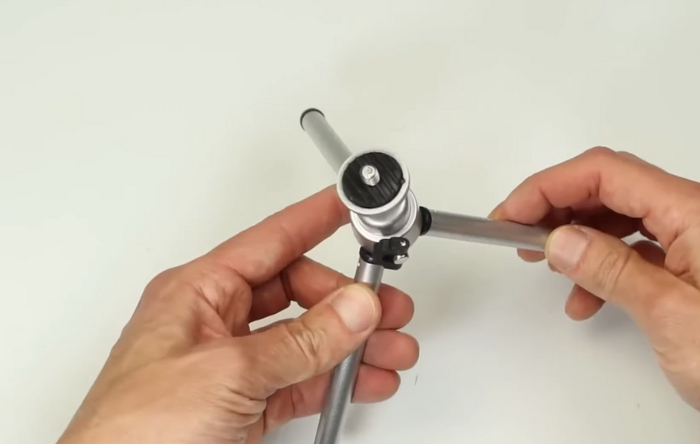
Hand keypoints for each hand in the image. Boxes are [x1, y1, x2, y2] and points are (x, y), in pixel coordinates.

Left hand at [57, 187, 418, 443]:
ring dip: (351, 344)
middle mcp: (214, 322)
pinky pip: (299, 380)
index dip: (314, 219)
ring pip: (304, 340)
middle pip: (296, 294)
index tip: (351, 204)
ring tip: (391, 349)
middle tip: (385, 306)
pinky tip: (363, 380)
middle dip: (346, 301)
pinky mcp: (241, 403)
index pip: (271, 242)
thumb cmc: (135, 430)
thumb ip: (299, 341)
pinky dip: (334, 381)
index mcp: (198, 293)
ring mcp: (230, 365)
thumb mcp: (228, 372)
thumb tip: (353, 307)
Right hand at [491, 147, 699, 408]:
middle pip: (609, 187)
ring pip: (619, 216)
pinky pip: (635, 247)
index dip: (547, 187)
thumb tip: (560, 239)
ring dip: (576, 236)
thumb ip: (612, 271)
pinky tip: (586, 298)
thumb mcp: (674, 316)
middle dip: (557, 206)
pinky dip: (601, 264)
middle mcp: (695, 214)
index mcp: (695, 211)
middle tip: (518, 232)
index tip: (511, 213)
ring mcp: (695, 237)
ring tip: (546, 262)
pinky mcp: (692, 263)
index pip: (603, 172)